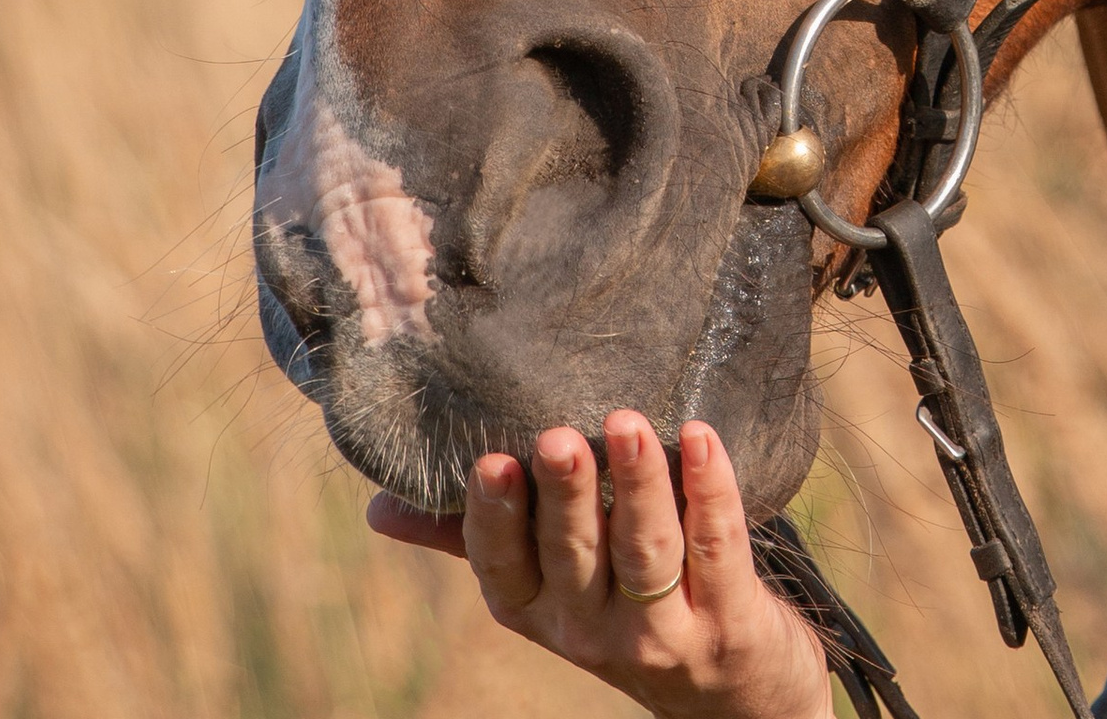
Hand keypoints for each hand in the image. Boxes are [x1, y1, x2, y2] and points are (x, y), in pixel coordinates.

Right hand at [367, 412, 832, 718]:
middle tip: (557, 438)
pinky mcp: (727, 618)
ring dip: (637, 485)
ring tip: (627, 423)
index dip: (497, 518)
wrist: (725, 683)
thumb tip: (379, 506)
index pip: (504, 569)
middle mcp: (592, 627)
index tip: (492, 460)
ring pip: (646, 552)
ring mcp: (662, 629)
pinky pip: (717, 549)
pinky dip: (711, 491)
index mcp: (538, 610)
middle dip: (566, 497)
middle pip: (575, 556)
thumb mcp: (542, 583)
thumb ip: (470, 537)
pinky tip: (703, 437)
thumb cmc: (618, 602)